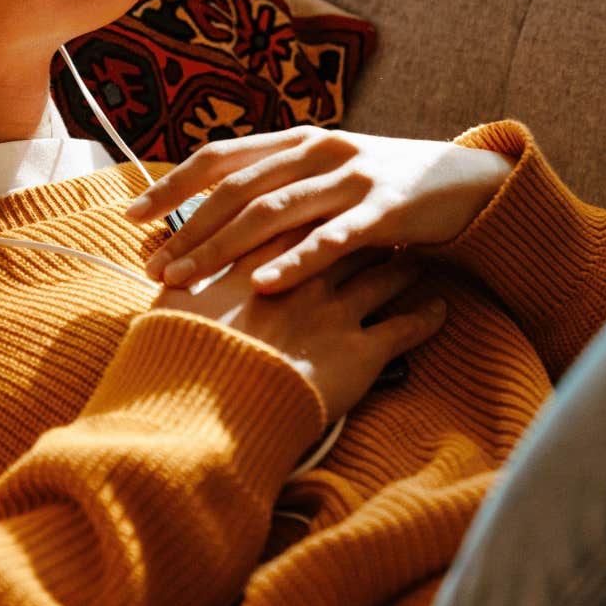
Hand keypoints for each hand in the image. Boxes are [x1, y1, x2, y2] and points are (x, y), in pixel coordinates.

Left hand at [126, 126, 513, 294]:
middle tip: (152, 266)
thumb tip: (209, 220)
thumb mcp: (326, 178)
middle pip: (237, 189)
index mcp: (297, 140)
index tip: (131, 218)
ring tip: (186, 279)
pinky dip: (296, 261)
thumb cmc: (384, 189)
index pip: (219, 158)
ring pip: (275, 210)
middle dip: (187, 229)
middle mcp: (319, 149)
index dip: (172, 186)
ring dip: (223, 247)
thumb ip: (278, 189)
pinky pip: (334, 238)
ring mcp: (354, 175)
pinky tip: (264, 285)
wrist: (470, 182)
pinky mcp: (388, 207)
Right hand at [151, 226, 448, 419]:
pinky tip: (441, 310)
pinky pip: (407, 328)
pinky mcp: (363, 352)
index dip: (311, 203)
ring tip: (415, 256)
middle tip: (380, 215)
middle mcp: (305, 273)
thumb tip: (164, 268)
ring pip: (385, 272)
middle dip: (364, 222)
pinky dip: (427, 318)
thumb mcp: (171, 308)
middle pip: (347, 232)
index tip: (324, 196)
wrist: (212, 408)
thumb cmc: (184, 357)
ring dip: (402, 262)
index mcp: (260, 256)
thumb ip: (178, 281)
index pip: (294, 213)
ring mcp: (338, 310)